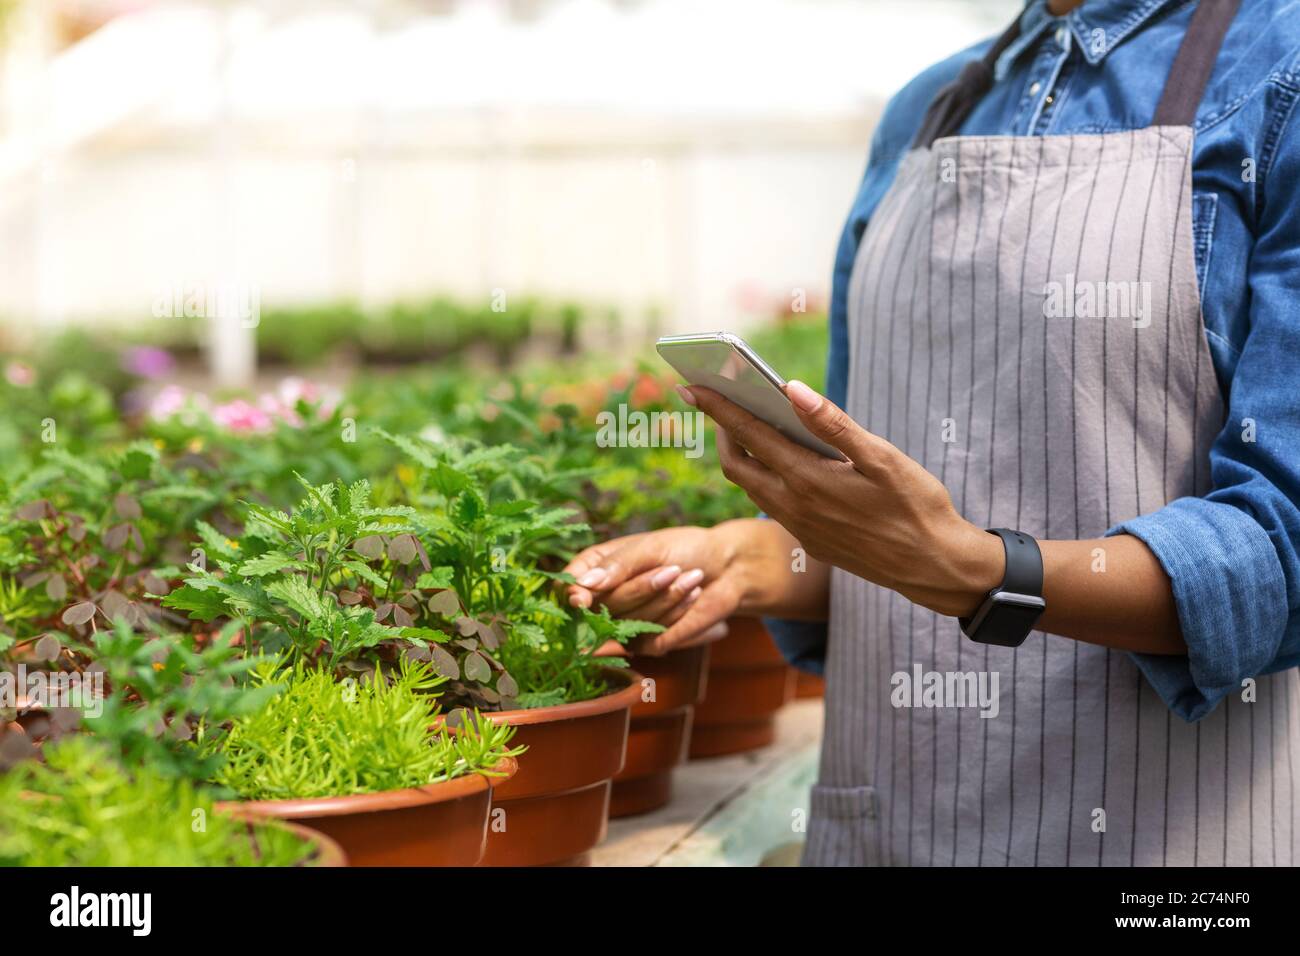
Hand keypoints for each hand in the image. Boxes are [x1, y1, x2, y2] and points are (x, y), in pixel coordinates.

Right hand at [562, 519, 814, 654]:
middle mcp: (606, 598)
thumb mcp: (651, 548)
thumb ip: (618, 566)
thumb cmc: (685, 548)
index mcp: (597, 568)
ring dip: (666, 597)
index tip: (580, 599)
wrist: (727, 568)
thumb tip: (585, 584)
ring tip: (691, 577)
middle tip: (673, 569)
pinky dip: (676, 612)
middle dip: (643, 587)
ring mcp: (626, 623)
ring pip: (629, 620)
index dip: (571, 595)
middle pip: (602, 606)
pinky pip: (652, 634)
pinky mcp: (649, 642)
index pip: (568, 586)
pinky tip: (693, 594)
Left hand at [676, 380, 1003, 617]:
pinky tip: (778, 460)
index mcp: (808, 480)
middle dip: (720, 429)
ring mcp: (799, 528)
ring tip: (741, 423)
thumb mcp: (883, 458)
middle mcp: (793, 507)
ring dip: (740, 454)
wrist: (934, 567)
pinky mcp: (810, 541)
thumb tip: (791, 389)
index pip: (749, 435)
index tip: (691, 385)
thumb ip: (833, 424)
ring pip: (751, 487)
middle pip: (736, 464)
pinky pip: (772, 504)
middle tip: (714, 399)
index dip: (718, 408)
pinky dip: (763, 476)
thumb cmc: (917, 507)